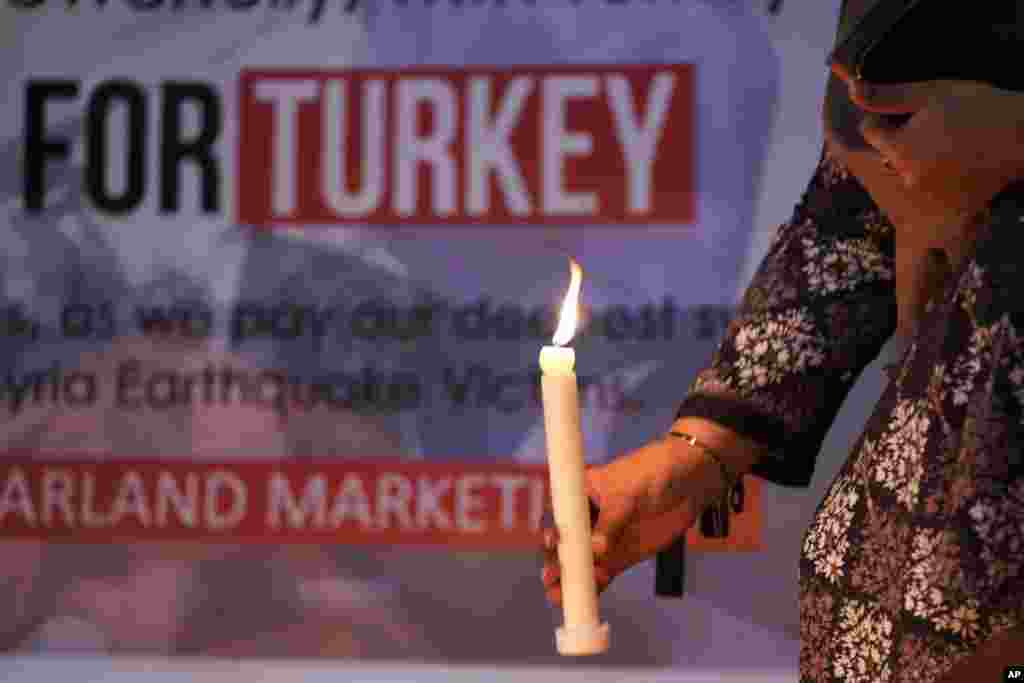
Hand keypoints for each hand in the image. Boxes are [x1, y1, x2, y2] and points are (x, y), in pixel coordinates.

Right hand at [540, 442, 698, 605]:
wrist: (691, 479)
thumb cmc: (652, 472)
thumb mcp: (626, 493)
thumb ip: (610, 522)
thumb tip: (596, 550)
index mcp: (582, 495)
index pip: (560, 516)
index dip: (553, 531)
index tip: (553, 543)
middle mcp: (589, 520)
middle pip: (566, 544)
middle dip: (556, 562)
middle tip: (551, 578)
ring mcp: (606, 539)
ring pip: (582, 563)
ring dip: (571, 580)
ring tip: (559, 597)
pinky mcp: (623, 555)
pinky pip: (603, 573)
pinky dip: (594, 587)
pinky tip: (585, 599)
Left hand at [834, 67, 1023, 214]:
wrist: (1023, 135)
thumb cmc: (978, 107)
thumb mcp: (930, 93)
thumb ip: (887, 96)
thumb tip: (852, 91)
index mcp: (897, 149)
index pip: (870, 130)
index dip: (886, 116)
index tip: (911, 111)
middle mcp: (906, 176)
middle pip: (888, 152)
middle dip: (901, 138)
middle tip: (936, 126)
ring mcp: (927, 194)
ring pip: (907, 170)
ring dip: (918, 158)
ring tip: (949, 143)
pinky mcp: (947, 206)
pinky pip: (930, 189)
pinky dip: (937, 177)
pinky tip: (957, 160)